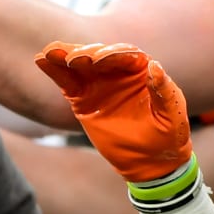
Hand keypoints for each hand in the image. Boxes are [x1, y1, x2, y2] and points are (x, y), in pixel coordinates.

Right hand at [34, 42, 191, 184]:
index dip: (112, 54)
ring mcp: (100, 83)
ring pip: (80, 64)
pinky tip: (41, 60)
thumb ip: (164, 90)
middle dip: (85, 53)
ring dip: (64, 56)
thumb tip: (154, 65)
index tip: (99, 61)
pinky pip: (67, 81)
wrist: (151, 161)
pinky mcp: (84, 98)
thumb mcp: (171, 115)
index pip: (125, 54)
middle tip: (73, 59)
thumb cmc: (168, 135)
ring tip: (49, 53)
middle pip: (99, 54)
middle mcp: (119, 71)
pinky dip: (54, 71)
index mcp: (142, 70)